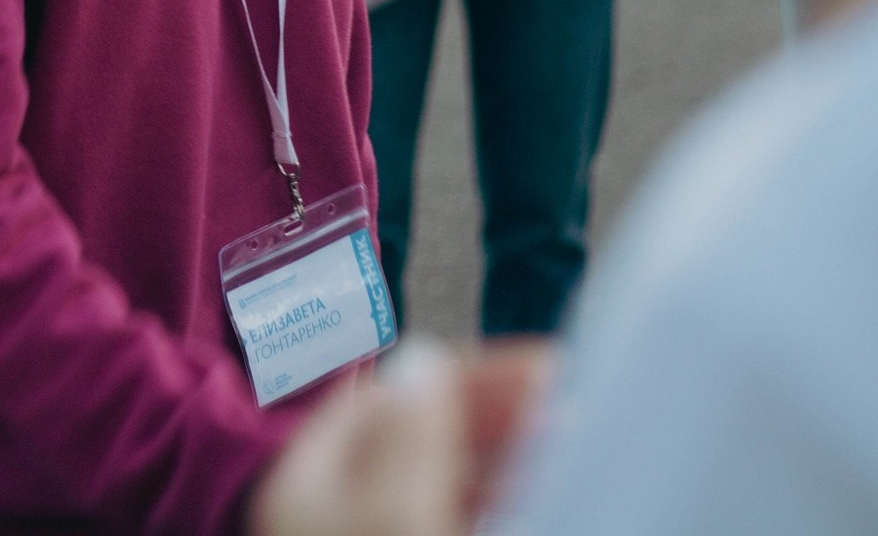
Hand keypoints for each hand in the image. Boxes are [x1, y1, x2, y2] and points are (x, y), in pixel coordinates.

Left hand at [248, 340, 554, 535]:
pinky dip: (493, 499)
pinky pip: (445, 512)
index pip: (387, 398)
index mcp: (306, 484)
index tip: (543, 366)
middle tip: (571, 399)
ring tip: (570, 446)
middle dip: (494, 414)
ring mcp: (363, 531)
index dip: (465, 374)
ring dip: (505, 460)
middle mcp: (329, 509)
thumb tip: (424, 358)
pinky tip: (536, 496)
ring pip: (439, 481)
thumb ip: (409, 439)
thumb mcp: (394, 517)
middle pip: (417, 438)